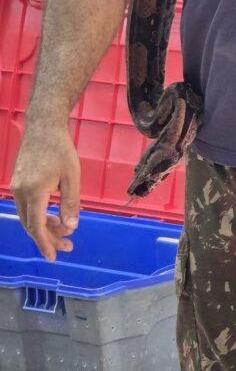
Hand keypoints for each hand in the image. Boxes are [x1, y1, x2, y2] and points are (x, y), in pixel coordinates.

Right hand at [10, 124, 80, 260]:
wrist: (43, 127)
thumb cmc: (61, 149)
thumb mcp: (72, 176)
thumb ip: (71, 203)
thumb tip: (71, 227)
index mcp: (34, 193)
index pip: (36, 227)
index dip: (45, 244)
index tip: (53, 257)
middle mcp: (20, 193)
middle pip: (31, 225)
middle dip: (48, 238)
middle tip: (67, 245)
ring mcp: (16, 187)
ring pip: (27, 216)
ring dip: (44, 226)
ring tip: (64, 230)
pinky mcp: (17, 182)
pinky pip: (26, 206)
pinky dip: (38, 214)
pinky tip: (53, 214)